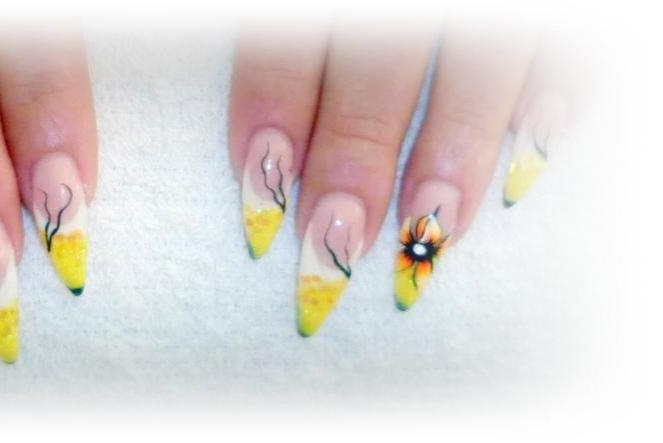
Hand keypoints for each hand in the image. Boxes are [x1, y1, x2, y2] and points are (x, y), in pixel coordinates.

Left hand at [229, 21, 572, 335]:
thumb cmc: (347, 1)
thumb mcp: (299, 4)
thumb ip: (278, 47)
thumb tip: (259, 153)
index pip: (288, 32)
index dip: (273, 107)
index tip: (261, 186)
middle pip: (380, 57)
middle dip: (357, 151)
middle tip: (337, 236)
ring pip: (480, 56)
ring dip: (457, 145)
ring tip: (431, 226)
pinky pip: (563, 38)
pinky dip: (555, 88)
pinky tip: (532, 148)